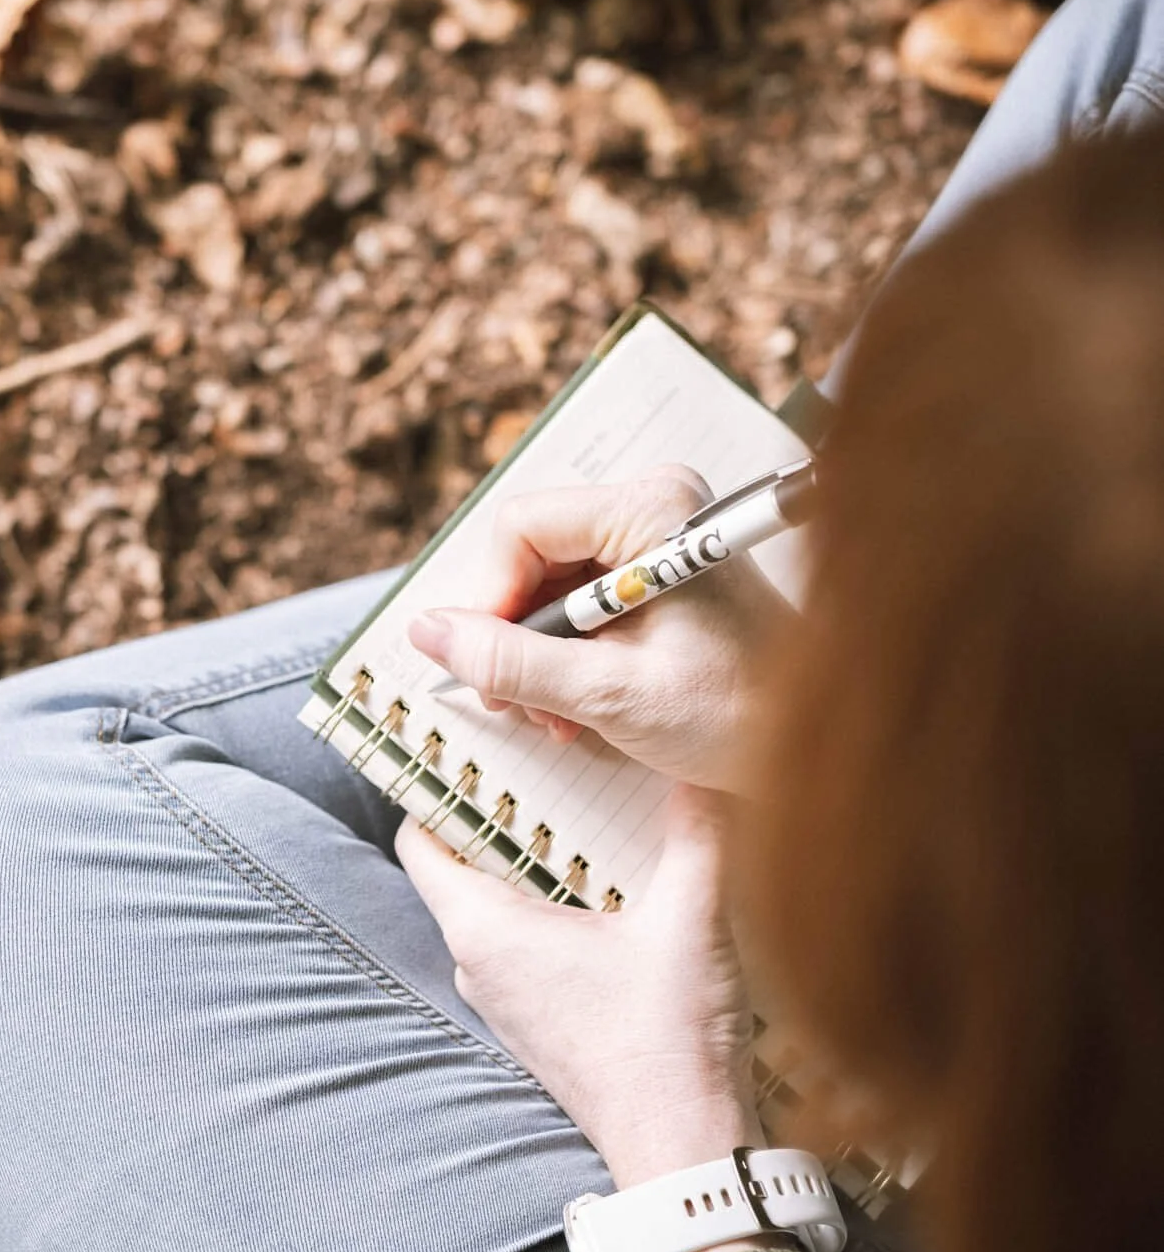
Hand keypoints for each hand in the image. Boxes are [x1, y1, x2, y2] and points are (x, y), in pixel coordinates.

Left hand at [396, 787, 760, 1193]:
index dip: (436, 786)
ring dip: (535, 861)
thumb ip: (698, 828)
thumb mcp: (692, 917)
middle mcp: (478, 963)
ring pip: (497, 906)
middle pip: (464, 864)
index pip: (420, 838)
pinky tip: (612, 886)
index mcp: (485, 928)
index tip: (473, 744)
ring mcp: (504, 999)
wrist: (683, 1149)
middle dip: (503, 811)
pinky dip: (553, 906)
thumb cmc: (671, 1039)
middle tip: (550, 760)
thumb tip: (706, 763)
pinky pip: (525, 944)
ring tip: (588, 812)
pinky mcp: (536, 1023)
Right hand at [407, 469, 792, 790]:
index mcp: (651, 510)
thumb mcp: (609, 695)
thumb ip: (510, 662)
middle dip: (514, 638)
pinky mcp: (663, 572)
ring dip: (537, 658)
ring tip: (555, 720)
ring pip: (550, 584)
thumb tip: (427, 632)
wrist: (823, 745)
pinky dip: (568, 657)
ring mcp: (660, 538)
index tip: (482, 670)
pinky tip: (577, 710)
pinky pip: (583, 601)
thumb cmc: (741, 715)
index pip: (521, 529)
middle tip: (515, 708)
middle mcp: (654, 506)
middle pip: (532, 556)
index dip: (487, 602)